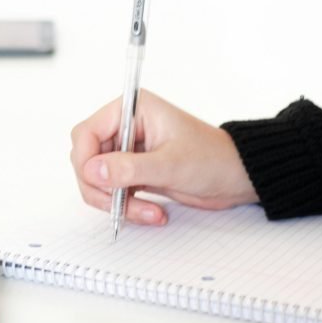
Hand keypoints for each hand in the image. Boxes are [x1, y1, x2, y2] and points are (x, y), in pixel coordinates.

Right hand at [70, 89, 258, 225]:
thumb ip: (129, 168)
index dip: (86, 159)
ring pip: (98, 180)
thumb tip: (92, 170)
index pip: (86, 132)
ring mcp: (128, 151)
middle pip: (86, 159)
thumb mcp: (170, 164)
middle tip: (120, 204)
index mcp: (132, 110)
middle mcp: (126, 127)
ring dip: (116, 202)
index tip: (97, 181)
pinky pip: (113, 192)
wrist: (236, 178)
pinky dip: (126, 207)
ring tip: (147, 213)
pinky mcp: (133, 172)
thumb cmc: (213, 159)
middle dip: (101, 187)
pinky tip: (152, 212)